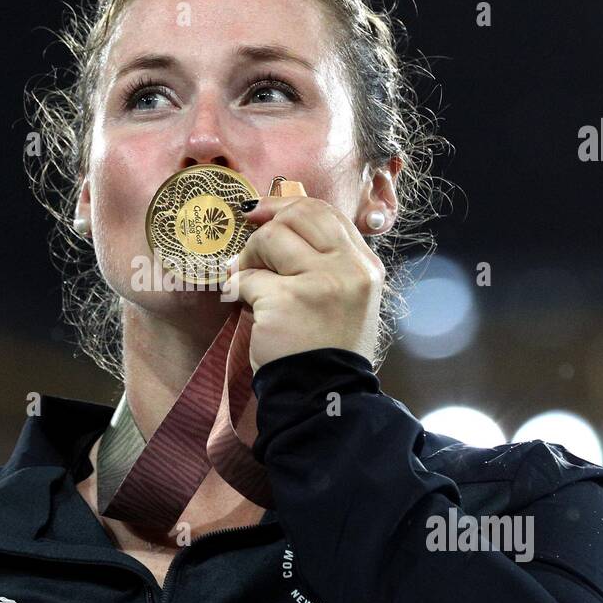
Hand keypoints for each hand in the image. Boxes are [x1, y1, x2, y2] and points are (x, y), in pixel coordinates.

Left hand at [221, 195, 384, 371]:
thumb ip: (322, 260)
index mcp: (365, 266)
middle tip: (253, 258)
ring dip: (248, 259)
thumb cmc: (326, 349)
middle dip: (266, 231)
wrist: (324, 397)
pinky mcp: (286, 301)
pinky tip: (243, 307)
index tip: (259, 213)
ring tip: (249, 286)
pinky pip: (246, 278)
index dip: (286, 205)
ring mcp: (320, 283)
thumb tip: (274, 219)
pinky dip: (237, 291)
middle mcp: (349, 269)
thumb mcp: (343, 298)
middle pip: (297, 215)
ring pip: (270, 238)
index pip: (325, 212)